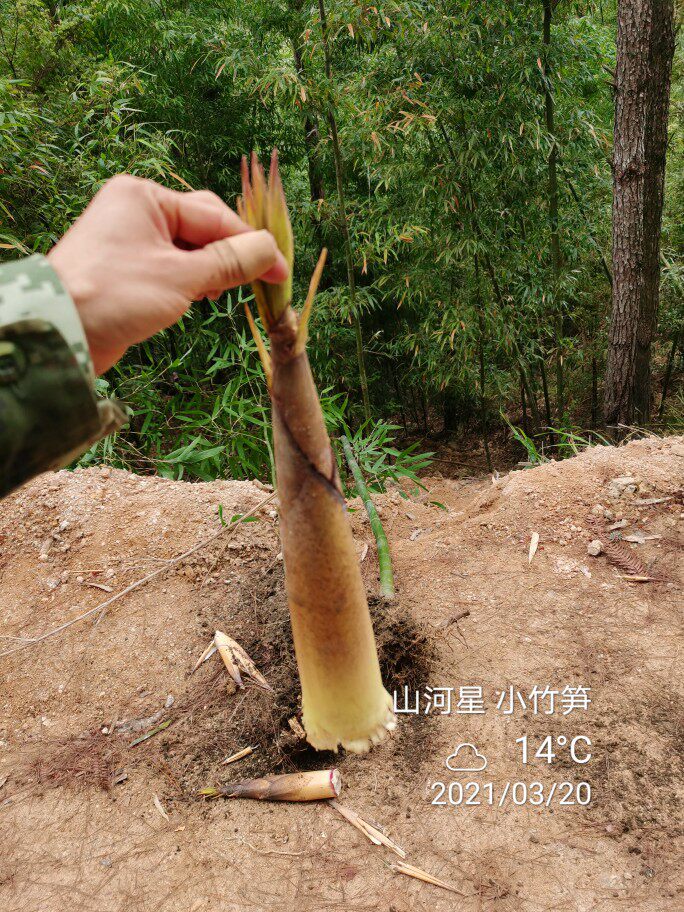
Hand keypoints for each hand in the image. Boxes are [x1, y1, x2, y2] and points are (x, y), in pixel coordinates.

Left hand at [47, 174, 288, 373]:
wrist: (62, 332)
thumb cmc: (117, 295)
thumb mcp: (182, 277)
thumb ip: (230, 261)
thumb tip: (271, 250)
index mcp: (145, 197)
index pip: (214, 216)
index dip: (251, 245)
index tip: (280, 271)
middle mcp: (136, 210)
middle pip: (202, 227)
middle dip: (231, 254)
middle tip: (258, 282)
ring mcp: (129, 238)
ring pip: (189, 248)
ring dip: (212, 270)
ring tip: (222, 295)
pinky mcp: (127, 267)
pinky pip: (172, 265)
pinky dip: (192, 280)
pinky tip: (200, 298)